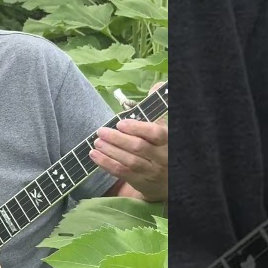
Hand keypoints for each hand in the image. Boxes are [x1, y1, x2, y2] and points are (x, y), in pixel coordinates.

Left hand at [90, 81, 168, 201]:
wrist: (172, 179)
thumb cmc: (165, 148)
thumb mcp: (166, 129)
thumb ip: (158, 109)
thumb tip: (156, 85)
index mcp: (168, 141)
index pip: (155, 134)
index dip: (137, 128)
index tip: (121, 123)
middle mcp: (161, 157)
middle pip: (138, 148)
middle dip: (118, 139)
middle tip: (101, 131)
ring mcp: (151, 172)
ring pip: (129, 162)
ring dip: (110, 151)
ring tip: (96, 142)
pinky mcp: (140, 182)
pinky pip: (122, 173)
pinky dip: (106, 164)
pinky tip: (94, 156)